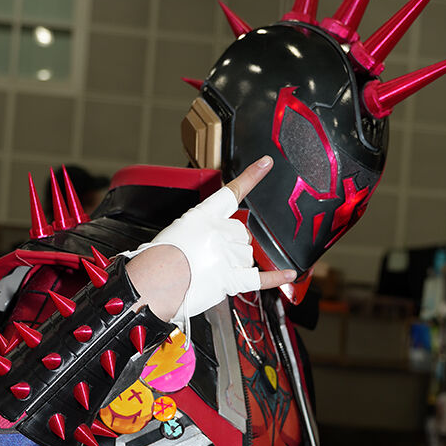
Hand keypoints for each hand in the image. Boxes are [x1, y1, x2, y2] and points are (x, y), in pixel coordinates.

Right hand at [127, 155, 295, 322]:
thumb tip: (206, 245)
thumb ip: (197, 230)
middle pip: (241, 234)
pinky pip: (261, 277)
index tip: (267, 163)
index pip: (232, 191)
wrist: (156, 282)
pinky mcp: (232, 279)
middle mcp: (221, 232)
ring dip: (233, 263)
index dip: (252, 176)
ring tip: (207, 270)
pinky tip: (289, 273)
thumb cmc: (157, 259)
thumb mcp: (175, 228)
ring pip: (246, 255)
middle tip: (205, 255)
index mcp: (204, 215)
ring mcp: (229, 255)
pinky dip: (277, 277)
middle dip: (229, 244)